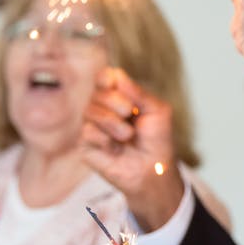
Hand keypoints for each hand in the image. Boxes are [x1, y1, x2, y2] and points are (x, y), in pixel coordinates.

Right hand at [81, 67, 184, 231]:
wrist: (153, 170)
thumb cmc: (157, 140)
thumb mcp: (158, 111)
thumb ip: (138, 92)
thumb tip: (116, 74)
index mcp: (120, 97)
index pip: (104, 77)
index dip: (107, 78)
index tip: (115, 84)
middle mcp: (103, 108)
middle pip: (98, 92)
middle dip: (116, 102)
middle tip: (131, 114)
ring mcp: (93, 125)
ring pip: (90, 111)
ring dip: (113, 123)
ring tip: (127, 136)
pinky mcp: (85, 144)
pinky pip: (87, 131)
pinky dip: (105, 139)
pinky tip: (115, 149)